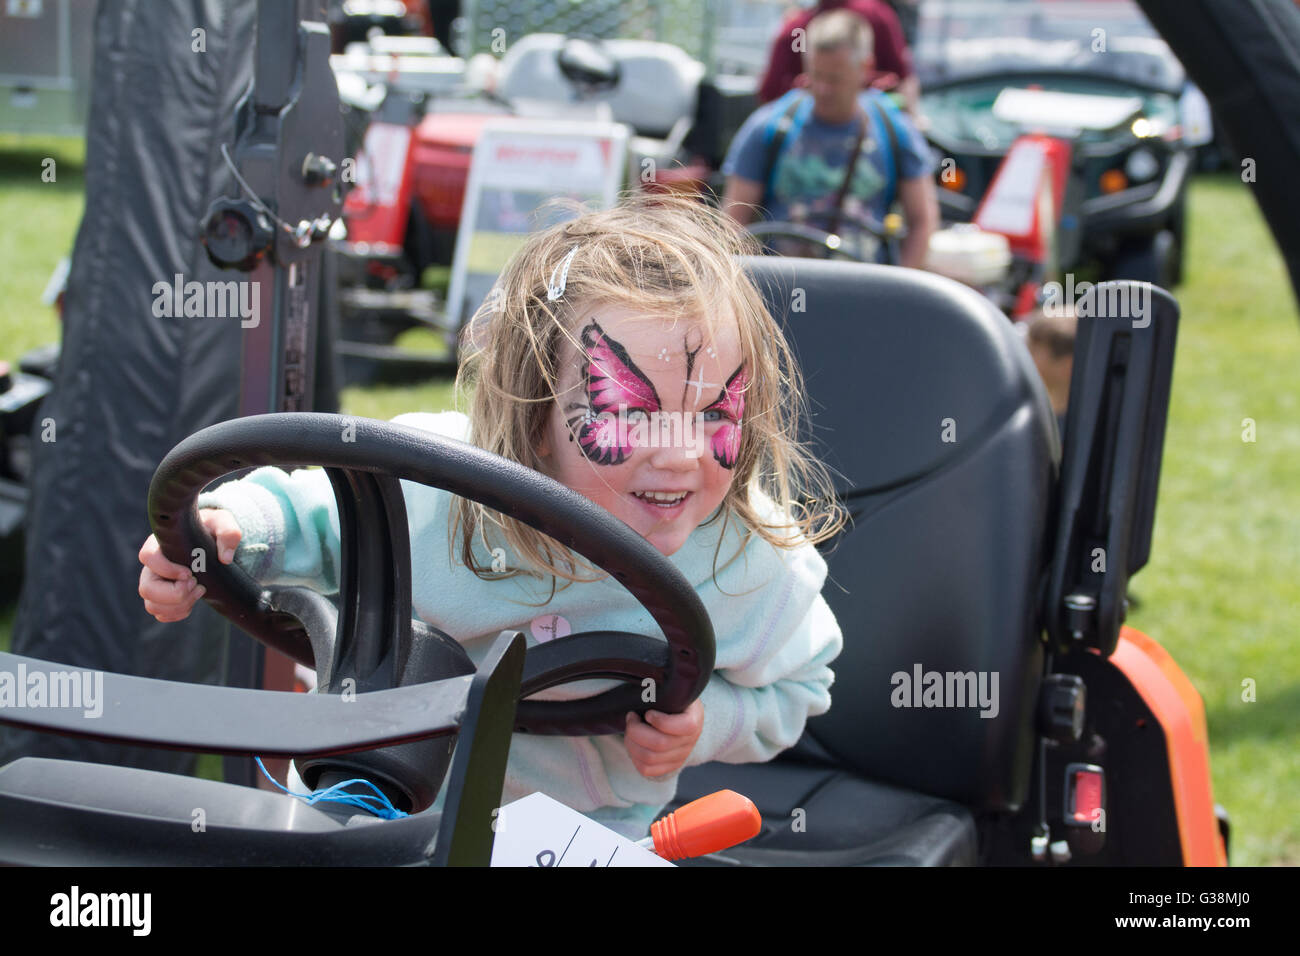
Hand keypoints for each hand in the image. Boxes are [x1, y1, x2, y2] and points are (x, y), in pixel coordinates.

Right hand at [137, 508, 241, 622]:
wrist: (212, 542)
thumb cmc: (212, 529)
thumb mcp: (223, 523)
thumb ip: (228, 533)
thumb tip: (225, 558)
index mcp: (160, 544)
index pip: (147, 557)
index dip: (166, 569)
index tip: (190, 573)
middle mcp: (153, 566)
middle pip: (146, 588)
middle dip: (174, 594)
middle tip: (198, 585)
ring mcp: (156, 583)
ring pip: (152, 605)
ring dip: (179, 606)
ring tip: (200, 591)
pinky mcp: (162, 597)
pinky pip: (160, 614)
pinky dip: (177, 613)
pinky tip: (193, 601)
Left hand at [623, 699, 704, 778]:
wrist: (683, 718)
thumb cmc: (673, 702)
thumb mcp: (675, 692)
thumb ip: (664, 692)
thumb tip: (645, 689)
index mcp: (694, 719)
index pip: (685, 726)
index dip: (661, 721)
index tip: (648, 713)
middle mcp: (689, 741)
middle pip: (660, 744)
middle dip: (636, 730)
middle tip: (631, 717)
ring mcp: (679, 757)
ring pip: (649, 758)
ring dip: (631, 742)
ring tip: (630, 729)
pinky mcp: (668, 767)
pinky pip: (646, 770)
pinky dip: (634, 757)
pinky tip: (634, 743)